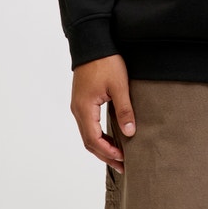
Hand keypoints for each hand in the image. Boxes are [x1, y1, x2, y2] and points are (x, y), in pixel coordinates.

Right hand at [70, 54, 135, 172]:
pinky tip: (111, 138)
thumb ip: (124, 110)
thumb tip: (130, 132)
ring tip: (118, 156)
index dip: (108, 152)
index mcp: (84, 108)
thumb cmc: (105, 61)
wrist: (93, 42)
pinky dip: (98, 135)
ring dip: (101, 146)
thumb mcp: (119, 85)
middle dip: (105, 154)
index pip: (93, 140)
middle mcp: (78, 110)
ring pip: (87, 134)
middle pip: (88, 141)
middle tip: (122, 165)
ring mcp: (78, 105)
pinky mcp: (82, 100)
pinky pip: (88, 124)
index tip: (123, 160)